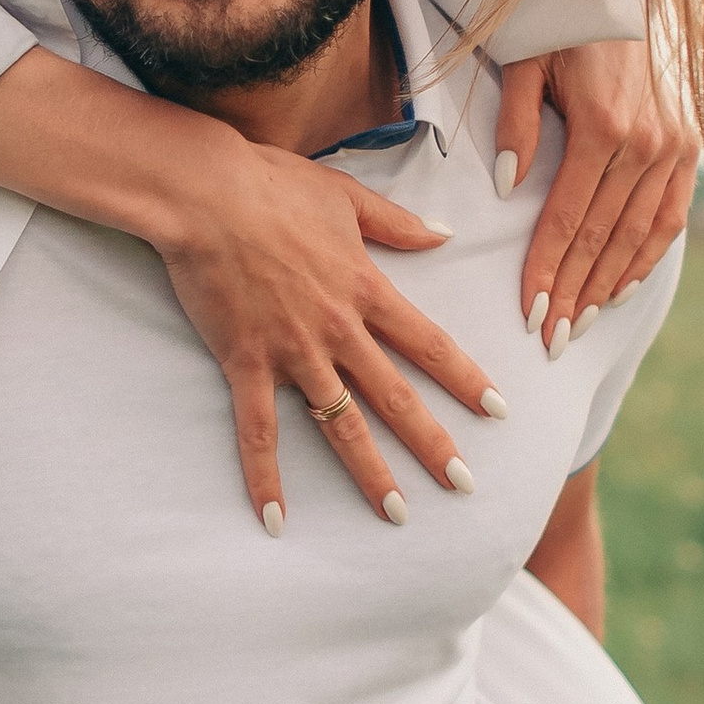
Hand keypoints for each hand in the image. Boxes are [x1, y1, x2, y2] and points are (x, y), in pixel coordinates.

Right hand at [153, 130, 506, 533]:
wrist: (205, 194)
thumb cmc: (272, 185)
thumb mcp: (346, 196)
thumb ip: (397, 223)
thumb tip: (445, 233)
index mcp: (366, 288)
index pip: (429, 343)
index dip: (466, 378)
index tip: (497, 411)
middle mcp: (339, 330)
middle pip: (397, 397)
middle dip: (434, 444)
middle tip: (463, 485)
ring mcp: (293, 351)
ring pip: (341, 425)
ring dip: (370, 472)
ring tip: (395, 513)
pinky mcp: (247, 362)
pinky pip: (260, 431)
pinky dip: (266, 477)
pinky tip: (276, 518)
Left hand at [494, 40, 697, 350]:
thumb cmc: (559, 30)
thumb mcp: (524, 65)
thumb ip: (515, 124)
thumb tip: (508, 185)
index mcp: (604, 126)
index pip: (568, 217)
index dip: (548, 269)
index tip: (531, 311)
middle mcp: (647, 142)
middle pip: (603, 237)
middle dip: (576, 292)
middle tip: (553, 337)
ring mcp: (674, 146)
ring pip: (639, 234)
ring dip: (610, 284)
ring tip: (584, 323)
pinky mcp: (689, 145)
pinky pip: (672, 215)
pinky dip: (648, 255)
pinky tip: (624, 287)